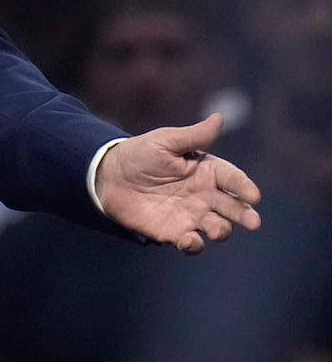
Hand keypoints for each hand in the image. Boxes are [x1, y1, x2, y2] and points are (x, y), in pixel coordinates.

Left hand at [95, 113, 261, 253]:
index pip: (233, 179)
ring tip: (217, 230)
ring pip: (216, 226)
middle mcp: (205, 195)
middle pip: (231, 207)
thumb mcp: (165, 141)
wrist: (108, 176)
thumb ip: (193, 135)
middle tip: (253, 222)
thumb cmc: (139, 154)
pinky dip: (194, 244)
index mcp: (207, 171)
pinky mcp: (174, 232)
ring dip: (221, 230)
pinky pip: (190, 242)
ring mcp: (191, 215)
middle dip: (244, 215)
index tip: (253, 196)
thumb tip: (219, 117)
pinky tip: (191, 241)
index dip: (244, 187)